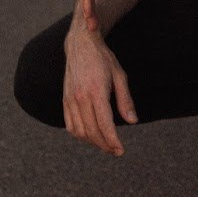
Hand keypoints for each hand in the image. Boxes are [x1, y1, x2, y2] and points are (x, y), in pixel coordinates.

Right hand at [63, 22, 137, 154]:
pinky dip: (80, 135)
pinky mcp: (65, 100)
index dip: (113, 140)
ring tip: (106, 145)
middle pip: (92, 131)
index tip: (120, 150)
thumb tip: (132, 121)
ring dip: (93, 142)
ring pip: (79, 131)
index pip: (104, 123)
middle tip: (116, 151)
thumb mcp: (120, 76)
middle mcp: (80, 97)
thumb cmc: (103, 59)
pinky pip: (70, 125)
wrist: (81, 45)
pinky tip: (91, 136)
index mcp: (96, 91)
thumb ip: (125, 100)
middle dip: (105, 145)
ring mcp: (70, 99)